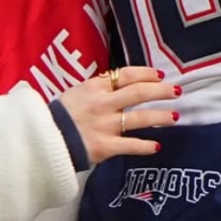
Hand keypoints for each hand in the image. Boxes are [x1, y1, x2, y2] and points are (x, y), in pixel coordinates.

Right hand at [57, 65, 180, 164]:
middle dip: (161, 91)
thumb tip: (122, 85)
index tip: (160, 75)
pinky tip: (157, 146)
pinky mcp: (106, 146)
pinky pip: (131, 145)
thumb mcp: (76, 93)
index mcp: (94, 87)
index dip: (147, 74)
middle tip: (177, 91)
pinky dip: (146, 146)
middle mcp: (103, 104)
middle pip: (139, 93)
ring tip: (176, 116)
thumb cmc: (60, 115)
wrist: (44, 139)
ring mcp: (106, 125)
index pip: (127, 75)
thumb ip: (98, 89)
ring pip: (141, 118)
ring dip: (161, 116)